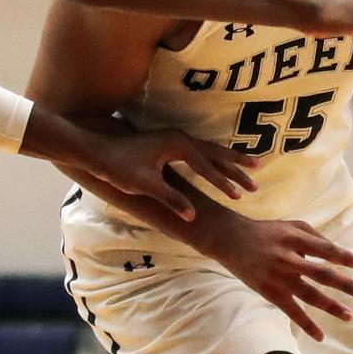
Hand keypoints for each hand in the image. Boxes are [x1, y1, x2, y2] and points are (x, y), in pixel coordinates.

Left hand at [75, 126, 257, 221]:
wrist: (95, 149)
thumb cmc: (118, 167)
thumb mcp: (146, 186)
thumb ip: (171, 199)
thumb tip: (192, 216)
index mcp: (177, 145)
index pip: (207, 166)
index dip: (223, 182)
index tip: (238, 196)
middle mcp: (179, 137)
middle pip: (215, 152)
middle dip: (237, 166)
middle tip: (257, 176)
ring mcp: (174, 137)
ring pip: (209, 149)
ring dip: (229, 160)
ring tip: (250, 166)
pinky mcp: (169, 141)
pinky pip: (200, 149)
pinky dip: (215, 157)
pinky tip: (221, 163)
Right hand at [211, 218, 352, 341]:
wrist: (231, 240)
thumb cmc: (267, 232)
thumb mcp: (291, 226)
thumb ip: (315, 237)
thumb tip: (337, 253)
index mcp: (295, 239)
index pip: (325, 250)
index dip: (343, 257)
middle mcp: (288, 258)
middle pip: (322, 274)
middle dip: (345, 285)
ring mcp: (278, 278)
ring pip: (309, 295)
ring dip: (331, 306)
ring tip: (349, 315)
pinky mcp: (270, 292)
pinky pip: (291, 311)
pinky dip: (306, 324)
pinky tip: (320, 335)